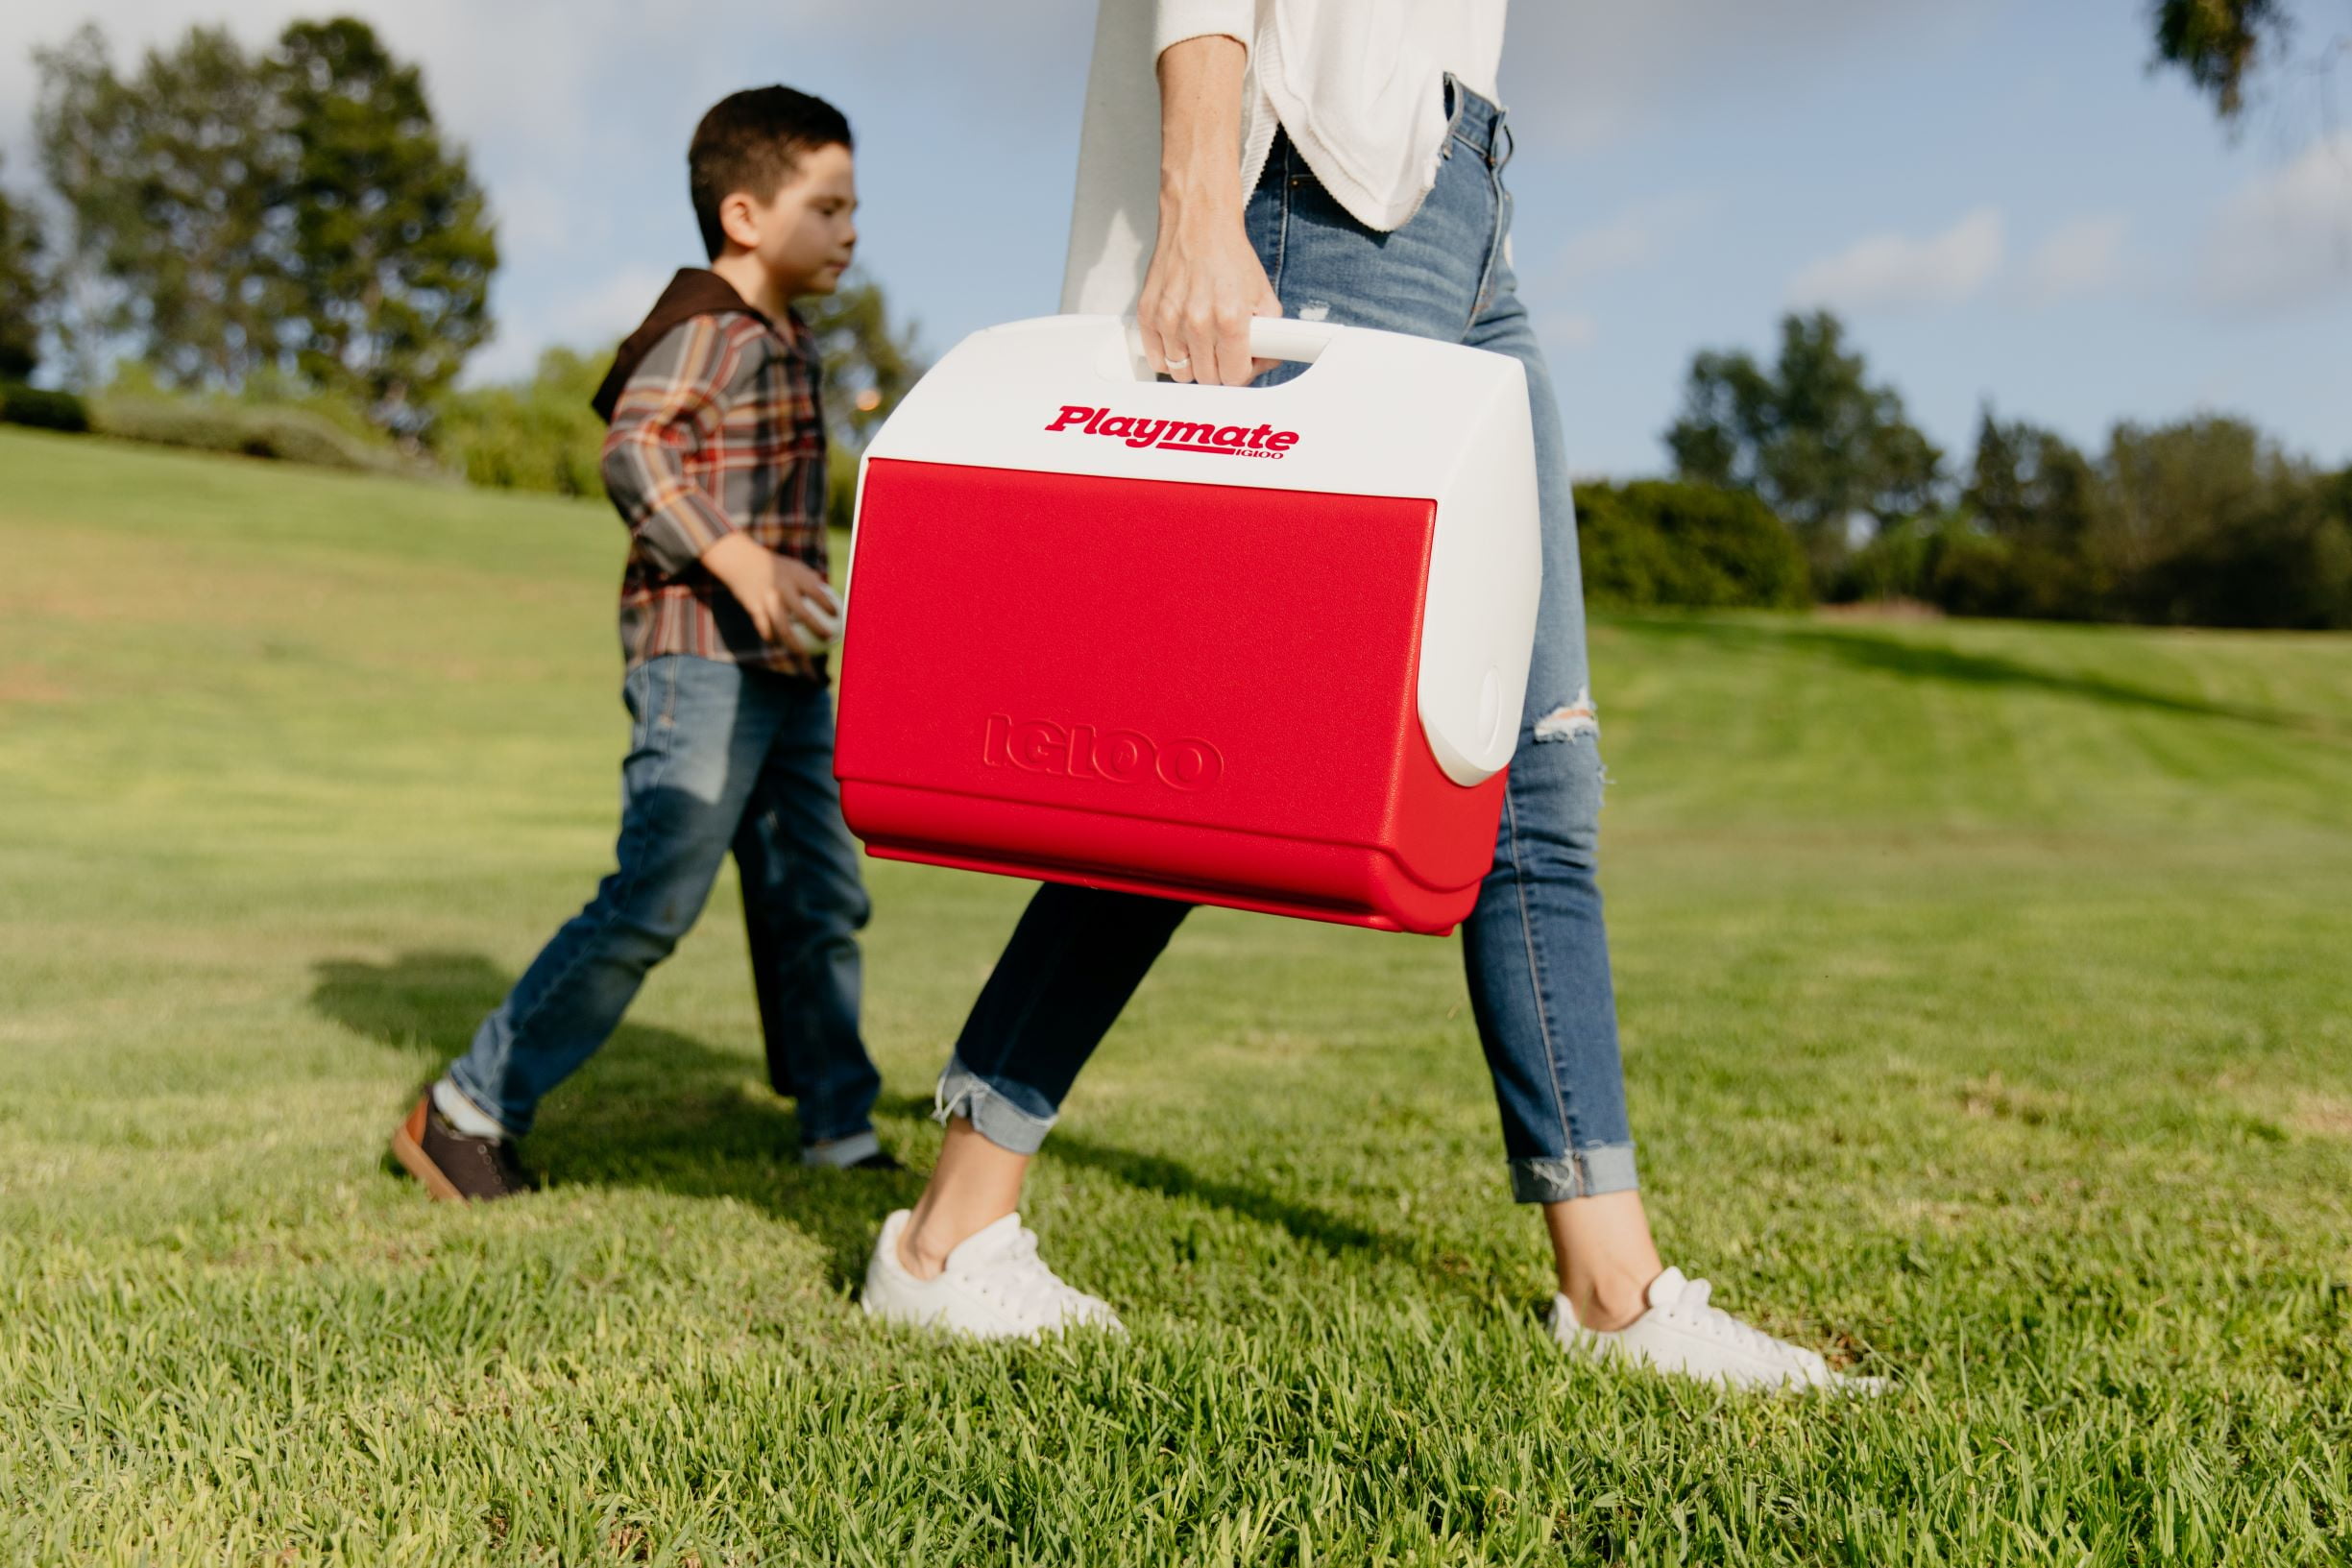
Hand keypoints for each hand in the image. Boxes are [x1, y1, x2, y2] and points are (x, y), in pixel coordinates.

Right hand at [700, 533, 839, 672]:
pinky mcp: (754, 607)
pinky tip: (778, 646)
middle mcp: (782, 587)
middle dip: (817, 628)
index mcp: (795, 576)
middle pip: (802, 613)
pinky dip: (772, 638)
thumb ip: (811, 579)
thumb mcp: (793, 566)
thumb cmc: (773, 565)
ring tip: (803, 655)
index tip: (837, 616)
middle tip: (829, 639)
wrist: (740, 560)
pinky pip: (765, 628)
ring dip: (794, 644)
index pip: (816, 592)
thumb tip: (830, 595)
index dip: (828, 605)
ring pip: (783, 627)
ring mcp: (767, 598)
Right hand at [1138, 199, 1282, 387]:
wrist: (1199, 223)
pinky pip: (1157, 359)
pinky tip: (1181, 341)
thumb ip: (1269, 333)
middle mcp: (1197, 322)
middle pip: (1207, 379)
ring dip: (1193, 364)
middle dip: (1219, 369)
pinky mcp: (1148, 315)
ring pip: (1181, 373)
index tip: (1241, 363)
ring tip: (1202, 343)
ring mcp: (1169, 320)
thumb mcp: (1263, 294)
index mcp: (1230, 319)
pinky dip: (1169, 356)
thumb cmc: (1228, 255)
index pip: (1234, 377)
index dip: (1242, 372)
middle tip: (1223, 352)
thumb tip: (1264, 360)